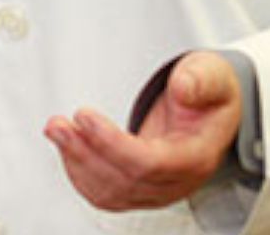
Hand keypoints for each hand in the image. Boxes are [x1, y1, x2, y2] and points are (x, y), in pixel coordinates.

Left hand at [44, 50, 242, 211]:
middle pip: (124, 180)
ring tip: (57, 130)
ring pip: (110, 192)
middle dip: (85, 152)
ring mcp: (157, 189)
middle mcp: (176, 180)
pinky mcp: (138, 188)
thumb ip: (200, 79)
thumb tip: (184, 87)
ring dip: (76, 163)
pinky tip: (67, 148)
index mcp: (196, 156)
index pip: (150, 164)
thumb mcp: (212, 75)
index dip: (112, 144)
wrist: (209, 113)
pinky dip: (80, 174)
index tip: (85, 117)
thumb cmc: (209, 96)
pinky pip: (105, 194)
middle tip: (58, 124)